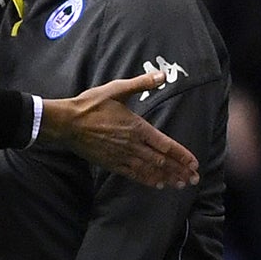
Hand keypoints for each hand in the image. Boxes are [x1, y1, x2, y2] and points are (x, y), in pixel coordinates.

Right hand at [40, 70, 198, 187]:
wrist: (66, 123)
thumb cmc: (90, 105)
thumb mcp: (117, 89)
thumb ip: (141, 83)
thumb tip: (161, 75)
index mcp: (137, 127)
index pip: (166, 145)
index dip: (182, 155)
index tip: (194, 163)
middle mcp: (132, 144)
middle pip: (161, 161)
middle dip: (180, 170)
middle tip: (194, 179)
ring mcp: (121, 156)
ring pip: (149, 170)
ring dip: (167, 177)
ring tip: (180, 184)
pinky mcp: (111, 163)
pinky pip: (133, 174)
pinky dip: (147, 180)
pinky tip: (157, 184)